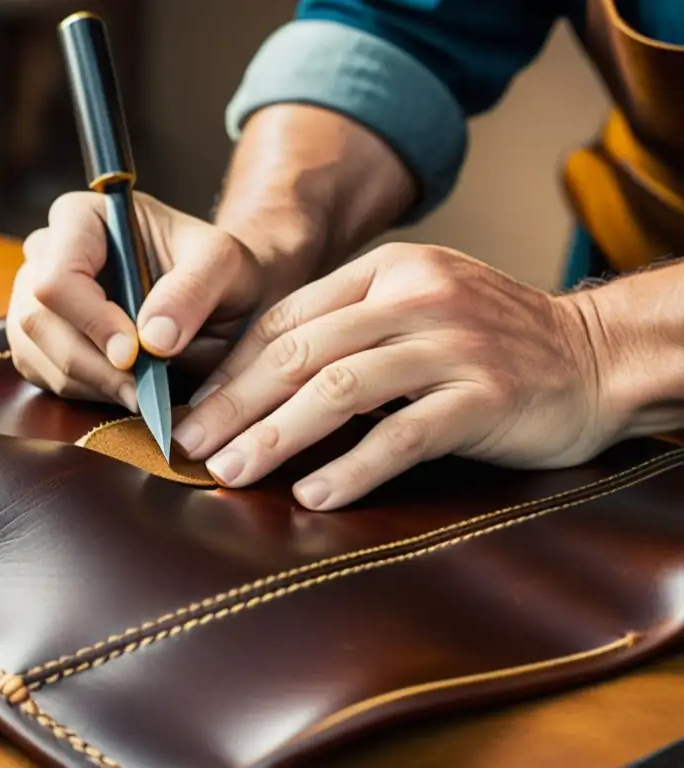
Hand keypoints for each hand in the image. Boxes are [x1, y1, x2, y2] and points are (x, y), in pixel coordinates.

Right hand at [8, 191, 265, 409]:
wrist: (217, 298)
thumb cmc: (216, 270)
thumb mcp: (224, 265)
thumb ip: (193, 290)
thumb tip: (152, 340)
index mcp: (81, 217)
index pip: (59, 275)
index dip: (92, 321)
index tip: (135, 355)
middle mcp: (46, 252)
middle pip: (38, 320)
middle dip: (93, 365)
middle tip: (145, 389)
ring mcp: (33, 297)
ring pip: (37, 355)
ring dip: (93, 384)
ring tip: (146, 388)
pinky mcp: (37, 340)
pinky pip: (44, 377)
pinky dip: (87, 393)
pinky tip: (128, 386)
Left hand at [171, 244, 616, 509]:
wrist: (595, 354)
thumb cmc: (490, 339)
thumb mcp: (418, 306)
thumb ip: (349, 327)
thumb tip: (259, 380)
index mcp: (387, 271)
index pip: (287, 318)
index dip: (232, 367)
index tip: (194, 407)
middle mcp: (413, 298)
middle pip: (300, 352)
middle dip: (236, 404)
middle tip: (191, 445)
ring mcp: (450, 345)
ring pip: (339, 389)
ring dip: (276, 436)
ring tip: (232, 473)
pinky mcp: (482, 396)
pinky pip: (402, 435)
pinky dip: (353, 467)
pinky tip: (315, 496)